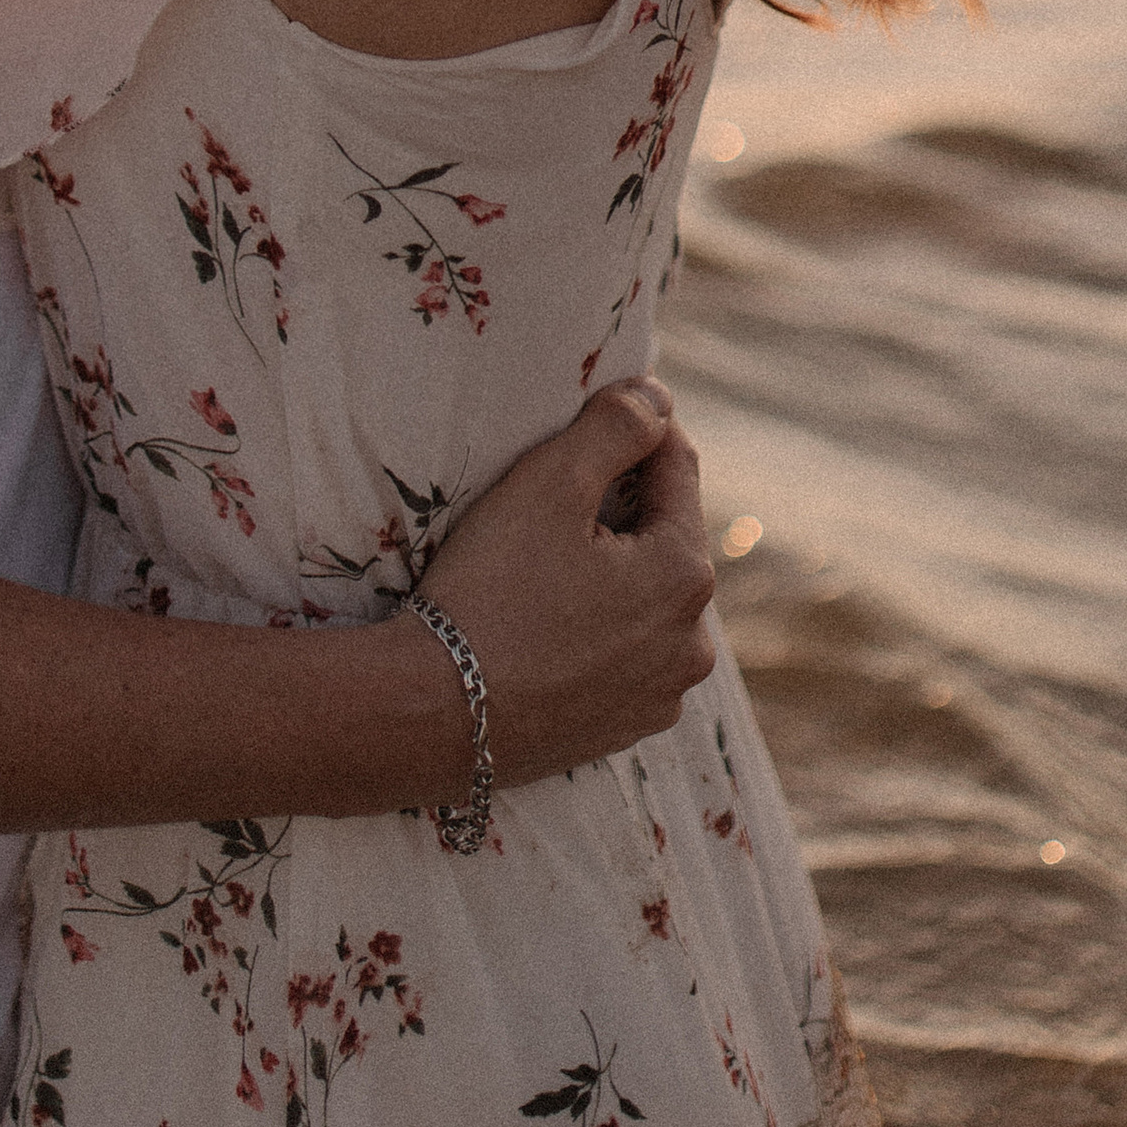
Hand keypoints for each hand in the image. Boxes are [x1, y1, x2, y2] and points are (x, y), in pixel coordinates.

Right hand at [412, 379, 716, 785]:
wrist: (435, 717)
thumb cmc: (491, 591)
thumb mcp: (548, 486)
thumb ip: (615, 428)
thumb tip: (657, 397)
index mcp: (685, 573)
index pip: (676, 466)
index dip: (632, 431)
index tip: (587, 418)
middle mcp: (691, 641)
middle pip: (663, 538)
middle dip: (620, 509)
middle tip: (549, 501)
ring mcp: (661, 693)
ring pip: (647, 601)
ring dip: (613, 572)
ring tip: (543, 566)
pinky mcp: (624, 728)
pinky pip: (625, 656)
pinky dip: (598, 631)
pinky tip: (545, 625)